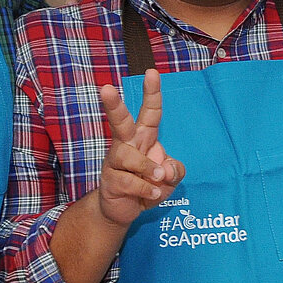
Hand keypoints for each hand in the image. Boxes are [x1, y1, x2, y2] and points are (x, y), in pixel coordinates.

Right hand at [96, 69, 183, 227]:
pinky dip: (145, 190)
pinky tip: (153, 195)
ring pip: (129, 157)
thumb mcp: (170, 178)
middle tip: (106, 88)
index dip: (152, 93)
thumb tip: (166, 169)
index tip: (152, 72)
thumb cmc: (148, 186)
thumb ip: (176, 170)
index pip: (149, 112)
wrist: (124, 210)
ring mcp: (115, 162)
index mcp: (143, 137)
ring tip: (159, 179)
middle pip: (119, 121)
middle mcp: (126, 145)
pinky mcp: (110, 181)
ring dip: (148, 169)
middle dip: (113, 105)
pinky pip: (129, 182)